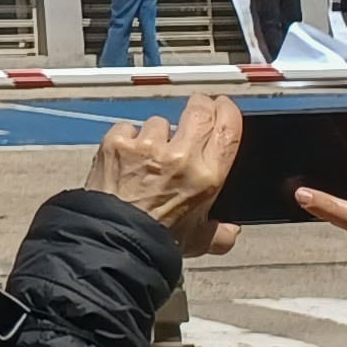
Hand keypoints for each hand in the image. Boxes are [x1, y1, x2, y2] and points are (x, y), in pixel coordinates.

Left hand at [86, 93, 242, 256]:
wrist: (116, 240)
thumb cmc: (157, 241)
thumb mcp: (199, 241)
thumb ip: (221, 234)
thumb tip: (230, 229)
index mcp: (207, 177)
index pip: (228, 129)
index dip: (228, 111)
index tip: (224, 106)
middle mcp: (180, 156)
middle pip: (199, 111)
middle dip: (201, 105)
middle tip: (199, 108)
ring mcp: (147, 147)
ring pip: (159, 122)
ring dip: (157, 133)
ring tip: (149, 156)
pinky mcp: (118, 142)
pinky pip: (128, 128)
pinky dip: (127, 138)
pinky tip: (126, 157)